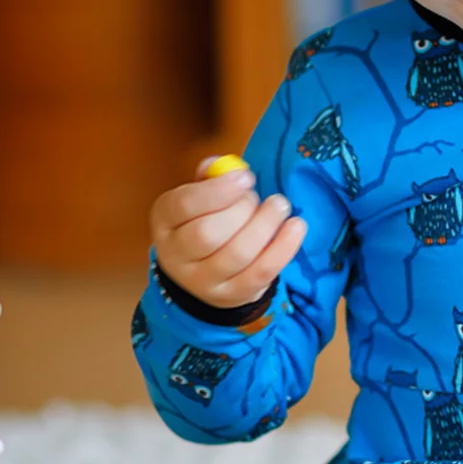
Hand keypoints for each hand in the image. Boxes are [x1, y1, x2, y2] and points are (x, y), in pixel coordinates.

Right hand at [150, 159, 306, 308]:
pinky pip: (261, 273)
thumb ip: (209, 179)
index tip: (246, 178)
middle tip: (257, 198)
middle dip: (241, 209)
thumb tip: (225, 167)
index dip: (218, 190)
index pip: (183, 206)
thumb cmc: (204, 222)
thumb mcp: (198, 198)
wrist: (202, 274)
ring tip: (279, 206)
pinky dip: (283, 248)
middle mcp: (177, 256)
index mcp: (165, 221)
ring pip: (237, 254)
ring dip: (265, 226)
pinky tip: (296, 226)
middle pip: (208, 233)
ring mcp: (203, 281)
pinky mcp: (233, 296)